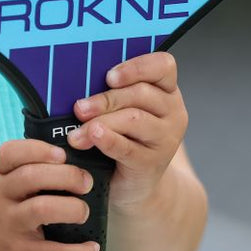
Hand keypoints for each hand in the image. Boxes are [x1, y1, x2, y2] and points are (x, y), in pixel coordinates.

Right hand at [0, 139, 98, 250]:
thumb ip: (24, 173)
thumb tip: (75, 162)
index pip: (11, 152)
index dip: (39, 149)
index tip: (62, 154)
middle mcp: (0, 198)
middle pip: (33, 176)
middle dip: (68, 176)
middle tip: (86, 183)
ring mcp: (8, 226)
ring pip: (42, 208)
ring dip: (73, 208)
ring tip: (83, 213)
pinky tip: (91, 249)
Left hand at [69, 52, 187, 212]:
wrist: (134, 184)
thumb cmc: (125, 138)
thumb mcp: (123, 110)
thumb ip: (112, 93)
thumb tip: (79, 80)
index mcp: (166, 90)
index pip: (163, 66)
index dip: (136, 67)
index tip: (110, 76)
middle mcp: (172, 111)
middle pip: (141, 93)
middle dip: (106, 99)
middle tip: (79, 108)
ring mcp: (166, 138)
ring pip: (134, 119)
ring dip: (101, 121)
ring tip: (77, 132)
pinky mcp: (153, 162)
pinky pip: (128, 147)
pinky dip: (107, 140)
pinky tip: (92, 138)